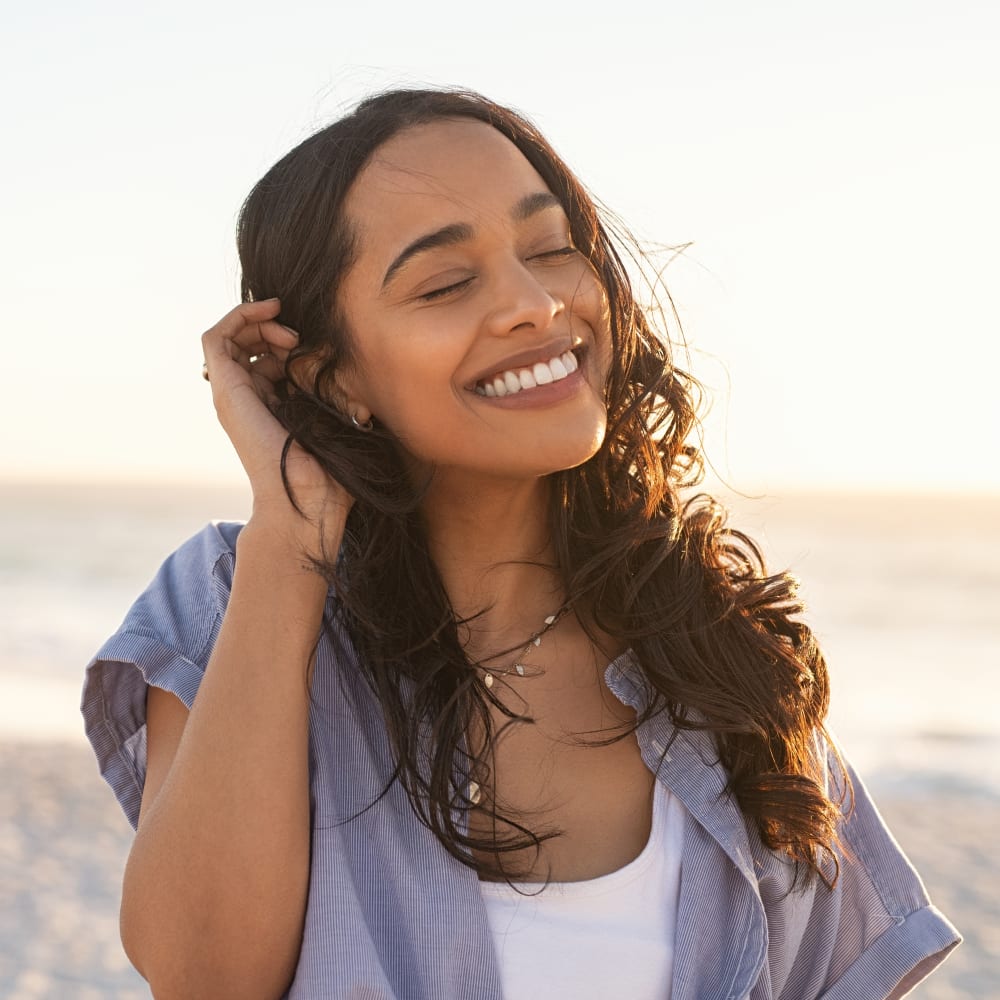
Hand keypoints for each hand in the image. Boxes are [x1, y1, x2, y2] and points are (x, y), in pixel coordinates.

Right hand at [201, 299, 351, 556]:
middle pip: (246, 344)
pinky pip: (214, 338)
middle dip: (272, 328)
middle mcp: (246, 399)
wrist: (307, 499)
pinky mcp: (226, 390)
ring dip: (257, 321)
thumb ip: (339, 397)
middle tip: (298, 338)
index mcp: (270, 406)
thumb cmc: (329, 470)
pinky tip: (268, 313)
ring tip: (287, 332)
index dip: (287, 341)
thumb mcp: (339, 419)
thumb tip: (359, 394)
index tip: (313, 345)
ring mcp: (233, 394)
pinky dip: (238, 317)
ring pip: (229, 338)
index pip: (266, 359)